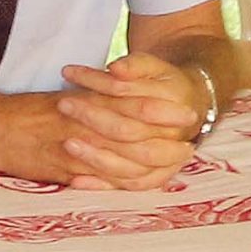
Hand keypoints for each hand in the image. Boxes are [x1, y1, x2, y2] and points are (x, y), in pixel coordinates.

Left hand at [51, 54, 208, 189]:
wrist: (188, 107)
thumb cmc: (162, 83)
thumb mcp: (154, 67)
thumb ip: (136, 65)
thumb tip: (115, 69)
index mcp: (176, 109)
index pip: (139, 105)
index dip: (103, 94)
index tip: (69, 84)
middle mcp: (174, 138)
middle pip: (129, 134)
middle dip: (93, 120)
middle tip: (63, 105)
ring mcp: (165, 162)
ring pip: (130, 167)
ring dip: (95, 157)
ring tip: (66, 143)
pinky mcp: (154, 177)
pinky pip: (128, 186)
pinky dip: (102, 185)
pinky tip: (76, 181)